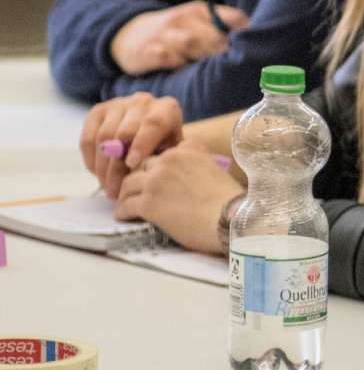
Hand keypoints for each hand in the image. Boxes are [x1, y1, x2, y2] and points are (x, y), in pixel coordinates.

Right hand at [80, 93, 185, 197]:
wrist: (153, 135)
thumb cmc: (167, 148)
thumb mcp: (173, 154)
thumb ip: (164, 160)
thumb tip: (149, 175)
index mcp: (167, 109)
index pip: (153, 124)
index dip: (141, 144)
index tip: (132, 164)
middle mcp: (142, 102)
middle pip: (124, 134)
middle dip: (118, 166)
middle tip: (116, 190)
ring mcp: (118, 105)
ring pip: (103, 137)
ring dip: (103, 167)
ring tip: (108, 188)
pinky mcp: (97, 112)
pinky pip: (88, 139)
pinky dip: (91, 160)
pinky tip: (98, 174)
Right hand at [109, 1, 246, 73]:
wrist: (125, 32)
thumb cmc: (173, 32)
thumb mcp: (196, 23)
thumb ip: (222, 30)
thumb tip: (256, 46)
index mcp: (201, 11)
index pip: (234, 18)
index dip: (248, 35)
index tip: (257, 51)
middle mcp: (184, 19)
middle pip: (215, 36)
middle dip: (228, 53)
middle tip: (239, 69)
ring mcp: (165, 34)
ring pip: (191, 44)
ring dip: (205, 59)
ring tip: (216, 74)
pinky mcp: (148, 51)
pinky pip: (168, 58)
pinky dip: (179, 66)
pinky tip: (186, 72)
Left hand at [114, 143, 239, 254]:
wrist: (233, 221)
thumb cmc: (231, 202)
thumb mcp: (216, 171)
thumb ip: (195, 167)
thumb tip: (182, 179)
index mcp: (188, 149)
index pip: (161, 152)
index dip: (156, 166)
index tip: (156, 178)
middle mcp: (169, 159)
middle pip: (140, 166)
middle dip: (137, 179)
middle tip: (136, 192)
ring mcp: (156, 181)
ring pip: (127, 184)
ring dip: (126, 195)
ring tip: (127, 205)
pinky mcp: (148, 203)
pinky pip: (126, 206)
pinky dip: (123, 212)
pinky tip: (126, 217)